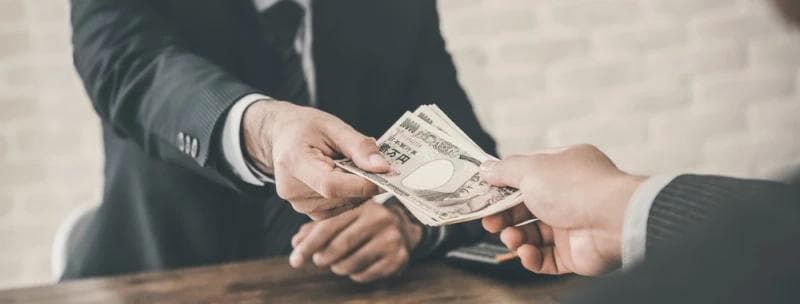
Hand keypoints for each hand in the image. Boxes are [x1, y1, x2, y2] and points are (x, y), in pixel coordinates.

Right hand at [243, 100, 389, 218]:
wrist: (281, 136)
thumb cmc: (304, 127)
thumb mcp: (333, 126)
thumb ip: (359, 146)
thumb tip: (383, 168)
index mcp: (293, 162)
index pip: (331, 185)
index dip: (361, 184)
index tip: (386, 174)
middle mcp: (292, 189)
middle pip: (341, 196)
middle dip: (366, 183)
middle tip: (380, 166)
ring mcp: (299, 204)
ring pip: (345, 204)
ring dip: (360, 189)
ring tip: (357, 166)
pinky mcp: (309, 211)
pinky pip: (341, 208)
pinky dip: (352, 194)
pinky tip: (348, 177)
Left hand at [289, 200, 422, 282]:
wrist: (403, 229)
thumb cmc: (364, 224)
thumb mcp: (344, 219)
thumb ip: (318, 229)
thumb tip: (296, 243)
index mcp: (362, 206)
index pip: (329, 227)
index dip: (308, 246)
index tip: (294, 260)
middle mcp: (380, 219)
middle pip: (339, 247)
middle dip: (322, 258)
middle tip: (318, 260)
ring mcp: (391, 239)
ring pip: (351, 263)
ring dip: (338, 267)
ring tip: (339, 262)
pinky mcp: (398, 258)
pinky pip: (364, 275)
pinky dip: (355, 274)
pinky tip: (357, 267)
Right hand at [479, 144, 644, 275]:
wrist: (612, 220)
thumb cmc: (576, 187)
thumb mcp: (530, 168)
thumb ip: (504, 170)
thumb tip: (485, 169)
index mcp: (561, 168)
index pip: (526, 175)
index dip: (503, 184)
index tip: (483, 193)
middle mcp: (568, 196)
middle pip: (525, 207)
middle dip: (504, 215)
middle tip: (489, 221)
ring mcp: (571, 225)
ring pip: (532, 234)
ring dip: (516, 236)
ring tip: (510, 237)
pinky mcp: (573, 253)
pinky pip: (545, 258)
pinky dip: (531, 257)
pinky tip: (526, 252)